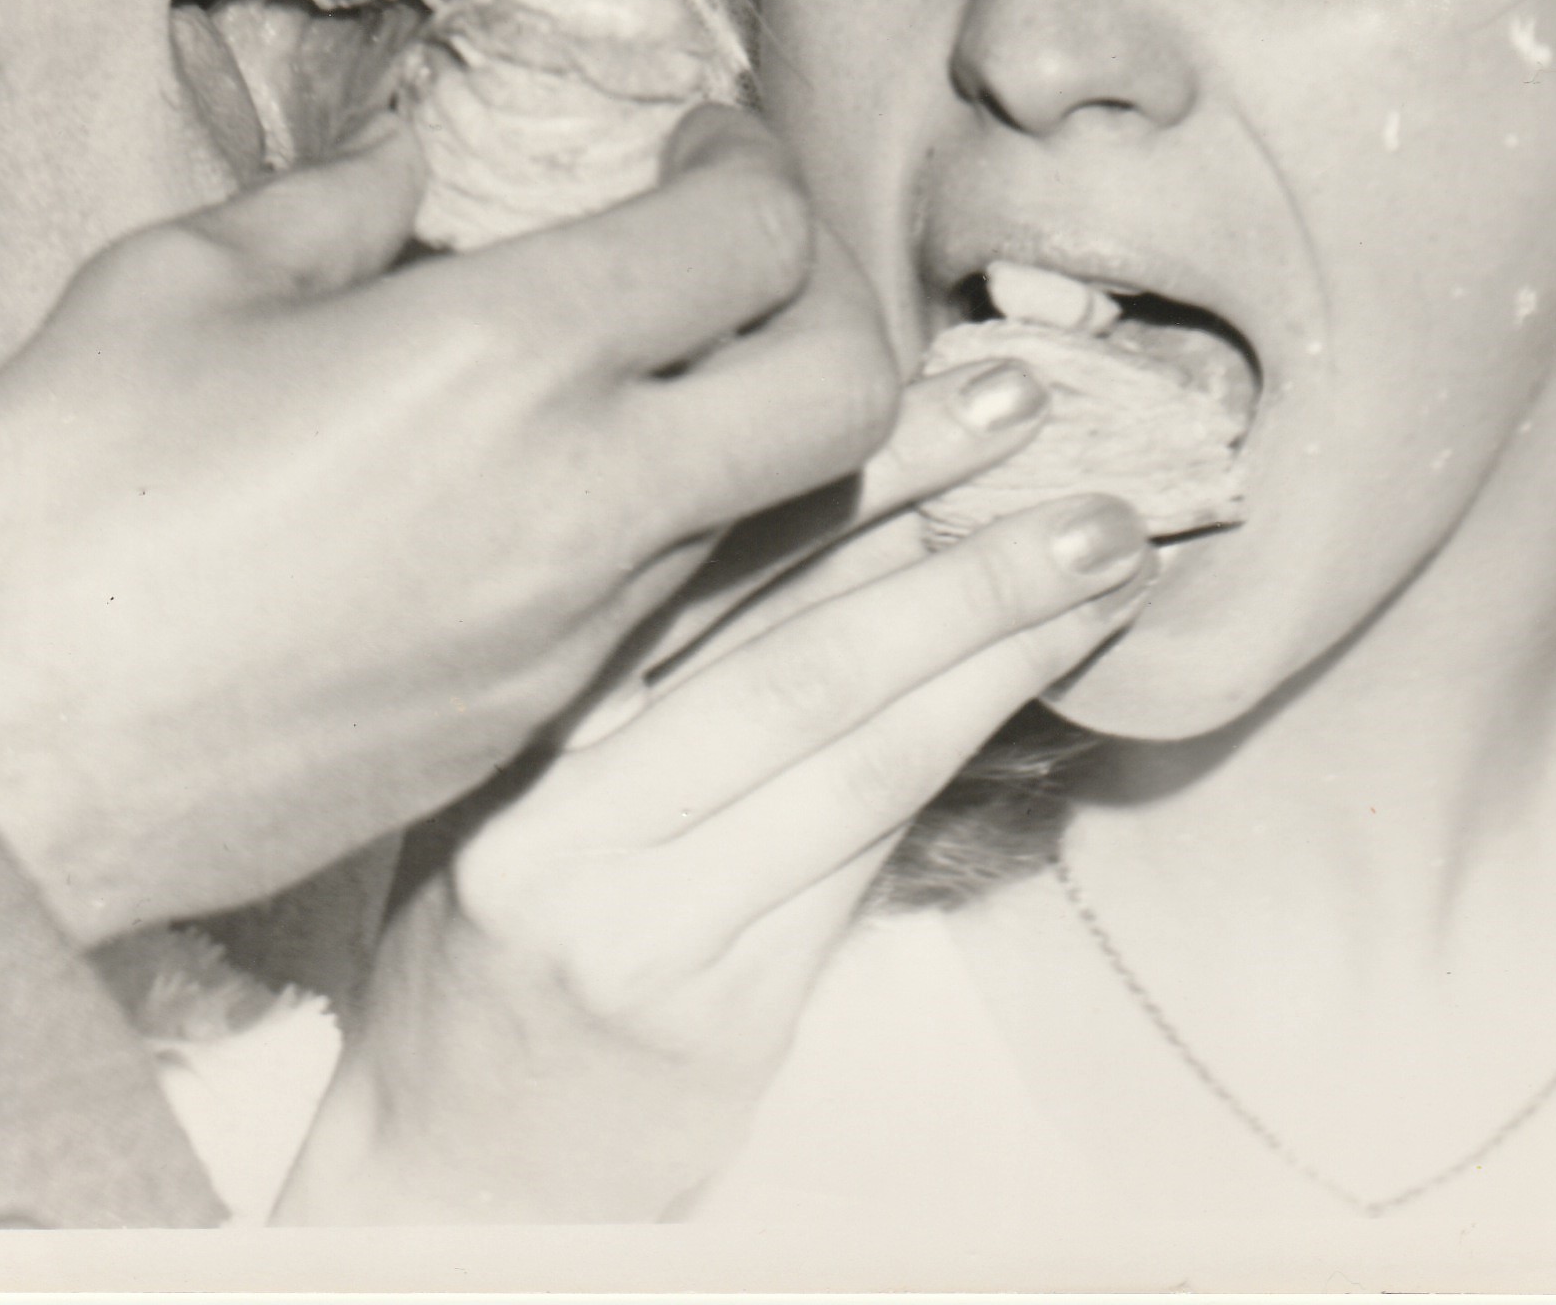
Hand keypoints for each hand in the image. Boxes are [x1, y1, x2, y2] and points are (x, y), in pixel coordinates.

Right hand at [0, 106, 926, 945]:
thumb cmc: (57, 509)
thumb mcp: (177, 285)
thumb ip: (334, 203)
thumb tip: (416, 166)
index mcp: (501, 355)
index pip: (750, 240)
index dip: (753, 169)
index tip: (704, 150)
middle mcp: (581, 496)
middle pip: (847, 390)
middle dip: (836, 296)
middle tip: (746, 253)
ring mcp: (574, 627)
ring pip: (770, 500)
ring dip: (752, 411)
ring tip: (652, 357)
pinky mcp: (535, 716)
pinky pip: (665, 593)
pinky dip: (662, 512)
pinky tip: (557, 476)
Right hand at [275, 481, 1155, 1222]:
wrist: (455, 1163)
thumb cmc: (501, 932)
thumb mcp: (534, 761)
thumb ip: (654, 643)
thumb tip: (849, 500)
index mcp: (505, 711)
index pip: (696, 558)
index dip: (846, 464)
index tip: (963, 391)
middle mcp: (556, 805)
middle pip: (787, 641)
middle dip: (949, 536)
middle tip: (1070, 459)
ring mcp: (637, 911)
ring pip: (848, 740)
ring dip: (995, 638)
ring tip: (1100, 560)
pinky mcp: (714, 1001)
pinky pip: (861, 845)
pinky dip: (958, 745)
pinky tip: (1034, 681)